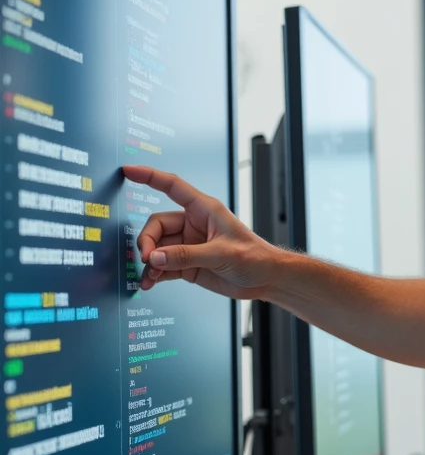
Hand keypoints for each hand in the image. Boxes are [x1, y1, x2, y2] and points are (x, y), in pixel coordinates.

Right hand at [123, 166, 278, 299]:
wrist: (266, 279)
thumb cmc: (255, 257)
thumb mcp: (222, 254)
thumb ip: (186, 255)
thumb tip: (155, 258)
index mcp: (204, 209)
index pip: (172, 186)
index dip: (149, 176)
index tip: (128, 171)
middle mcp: (193, 224)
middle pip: (156, 225)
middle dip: (148, 242)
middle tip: (149, 260)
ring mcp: (188, 245)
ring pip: (157, 248)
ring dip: (149, 262)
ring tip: (148, 277)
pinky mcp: (186, 264)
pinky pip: (162, 266)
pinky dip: (154, 274)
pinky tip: (150, 283)